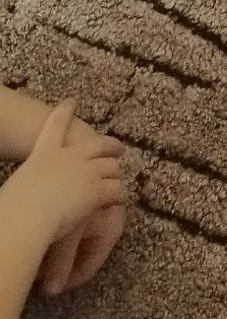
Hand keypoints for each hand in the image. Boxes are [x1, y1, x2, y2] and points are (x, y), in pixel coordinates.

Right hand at [1, 107, 127, 279]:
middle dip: (109, 145)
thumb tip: (32, 189)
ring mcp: (86, 171)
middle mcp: (69, 157)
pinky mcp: (97, 190)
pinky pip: (116, 189)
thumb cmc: (13, 207)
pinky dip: (120, 194)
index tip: (72, 101)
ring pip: (111, 166)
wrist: (25, 218)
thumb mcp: (20, 184)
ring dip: (116, 172)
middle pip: (96, 144)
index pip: (55, 124)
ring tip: (120, 178)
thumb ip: (31, 181)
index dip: (65, 111)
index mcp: (44, 153)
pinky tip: (122, 199)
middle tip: (118, 147)